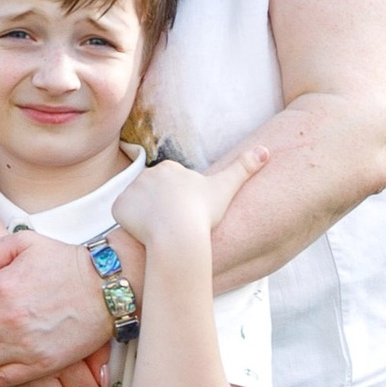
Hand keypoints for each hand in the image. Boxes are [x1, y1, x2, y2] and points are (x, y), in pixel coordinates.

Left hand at [112, 145, 265, 254]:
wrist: (178, 235)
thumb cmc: (203, 213)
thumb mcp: (227, 187)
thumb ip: (245, 167)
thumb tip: (266, 150)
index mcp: (169, 168)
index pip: (172, 187)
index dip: (181, 204)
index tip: (188, 215)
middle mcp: (146, 174)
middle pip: (154, 196)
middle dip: (163, 210)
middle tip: (176, 226)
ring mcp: (131, 190)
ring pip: (139, 208)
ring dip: (148, 219)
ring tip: (162, 232)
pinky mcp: (119, 208)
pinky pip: (124, 218)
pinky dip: (132, 228)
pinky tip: (146, 236)